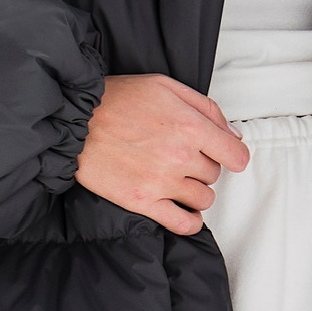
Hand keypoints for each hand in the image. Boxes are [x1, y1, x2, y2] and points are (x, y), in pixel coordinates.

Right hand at [76, 73, 248, 235]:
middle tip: (183, 157)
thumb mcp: (166, 86)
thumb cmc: (117, 99)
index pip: (236, 156)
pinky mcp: (142, 201)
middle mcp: (180, 157)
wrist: (75, 121)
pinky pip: (182, 223)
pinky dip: (189, 221)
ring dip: (195, 191)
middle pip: (215, 175)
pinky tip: (183, 210)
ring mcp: (162, 182)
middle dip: (203, 166)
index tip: (223, 154)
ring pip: (203, 199)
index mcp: (190, 126)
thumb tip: (232, 135)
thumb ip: (206, 108)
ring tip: (178, 179)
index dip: (232, 155)